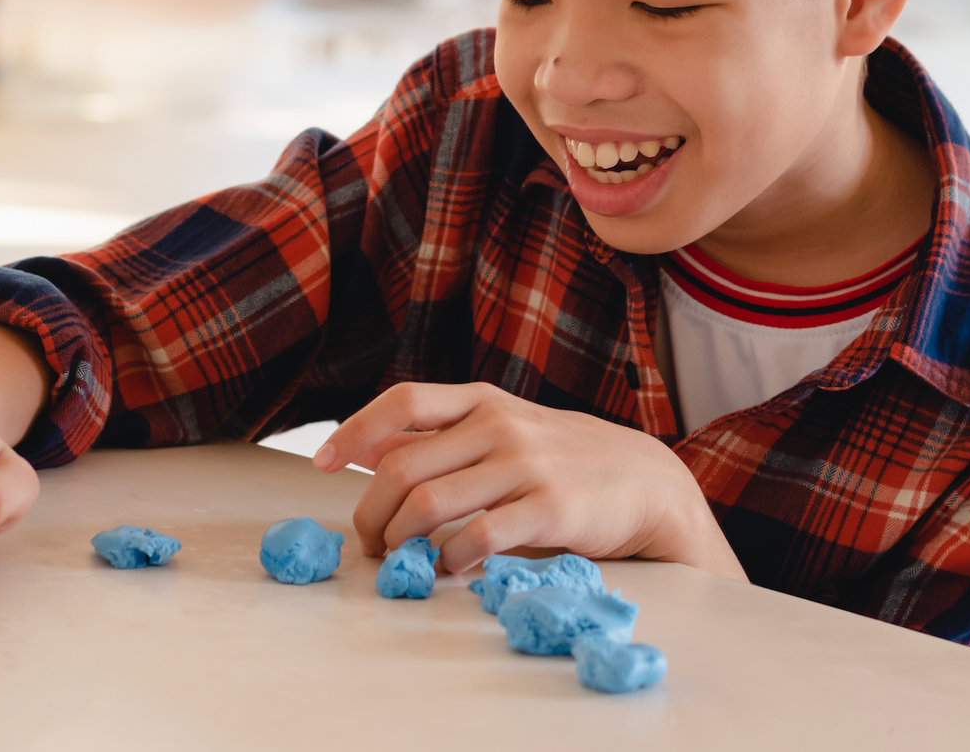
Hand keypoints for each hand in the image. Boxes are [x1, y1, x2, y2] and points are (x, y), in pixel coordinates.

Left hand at [313, 382, 746, 580]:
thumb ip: (443, 436)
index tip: (322, 461)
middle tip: (367, 542)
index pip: (402, 402)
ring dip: (399, 542)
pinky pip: (475, 539)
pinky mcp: (548, 509)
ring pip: (428, 505)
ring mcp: (524, 465)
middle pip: (402, 465)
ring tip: (398, 561)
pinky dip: (447, 560)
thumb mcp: (504, 427)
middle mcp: (499, 424)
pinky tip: (446, 569)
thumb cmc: (562, 458)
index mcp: (482, 400)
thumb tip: (364, 446)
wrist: (646, 482)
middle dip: (369, 511)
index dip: (354, 430)